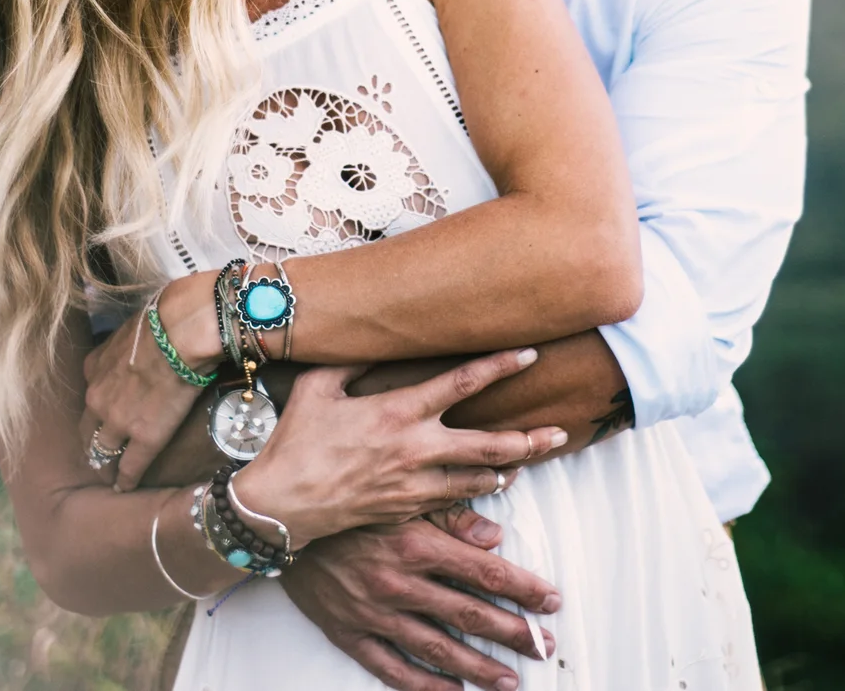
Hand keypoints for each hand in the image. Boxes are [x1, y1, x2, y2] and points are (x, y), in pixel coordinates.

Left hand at [79, 274, 221, 489]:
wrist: (181, 329)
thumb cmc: (165, 316)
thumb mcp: (131, 326)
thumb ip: (126, 343)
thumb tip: (138, 339)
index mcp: (94, 367)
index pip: (89, 397)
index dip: (96, 411)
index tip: (101, 419)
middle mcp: (97, 397)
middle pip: (87, 430)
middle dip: (91, 443)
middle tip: (97, 455)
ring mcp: (117, 421)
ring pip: (103, 451)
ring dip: (105, 464)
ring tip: (109, 476)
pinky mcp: (144, 439)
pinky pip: (130, 467)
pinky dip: (126, 480)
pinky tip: (125, 488)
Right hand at [232, 349, 567, 546]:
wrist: (283, 504)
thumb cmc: (296, 441)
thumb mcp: (318, 386)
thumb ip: (351, 359)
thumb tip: (371, 335)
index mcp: (398, 411)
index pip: (461, 382)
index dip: (500, 365)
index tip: (530, 353)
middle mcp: (416, 448)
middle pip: (489, 443)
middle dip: (529, 437)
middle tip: (561, 430)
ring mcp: (415, 484)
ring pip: (480, 477)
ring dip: (511, 466)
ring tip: (534, 454)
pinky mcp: (408, 510)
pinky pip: (456, 501)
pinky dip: (481, 492)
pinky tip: (494, 484)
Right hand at [283, 508, 560, 690]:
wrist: (280, 524)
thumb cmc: (347, 504)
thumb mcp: (401, 497)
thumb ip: (451, 516)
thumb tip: (496, 535)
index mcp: (417, 544)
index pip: (485, 573)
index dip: (523, 589)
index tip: (551, 601)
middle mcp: (400, 584)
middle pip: (469, 615)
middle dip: (512, 632)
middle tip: (544, 645)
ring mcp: (375, 614)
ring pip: (437, 649)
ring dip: (478, 667)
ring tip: (510, 680)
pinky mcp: (351, 634)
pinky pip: (392, 669)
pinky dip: (424, 685)